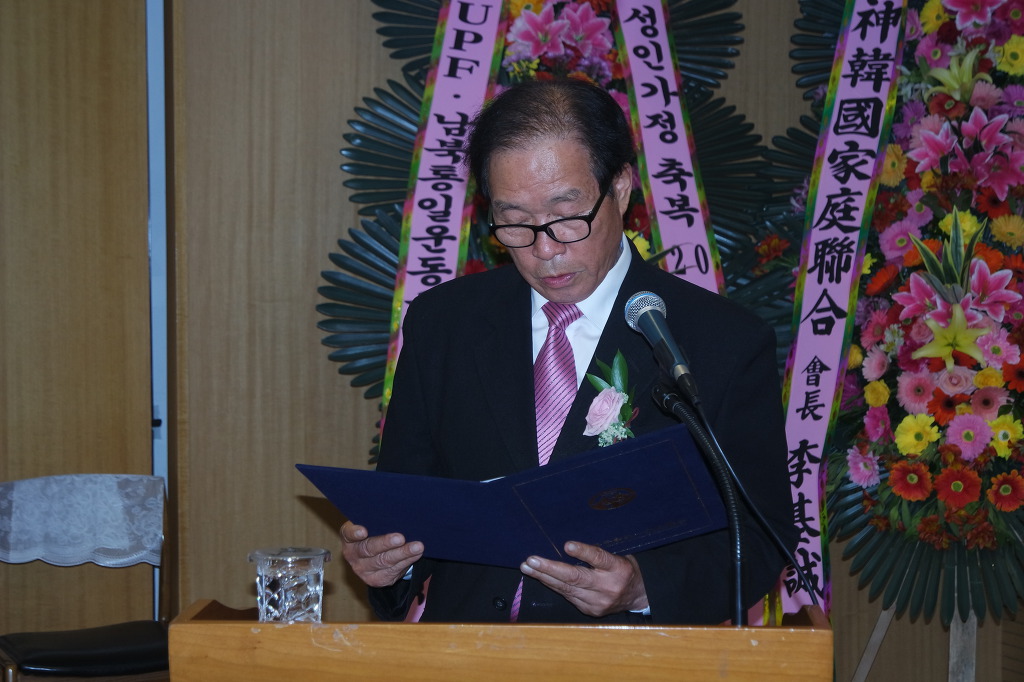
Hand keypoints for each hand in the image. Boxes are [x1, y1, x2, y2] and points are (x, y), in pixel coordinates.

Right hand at [339, 521, 423, 587]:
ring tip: (417, 546)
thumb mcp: (371, 524)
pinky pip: (392, 571)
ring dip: (402, 553)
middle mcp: (352, 555)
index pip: (348, 534)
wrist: (375, 556)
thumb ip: (376, 520)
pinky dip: (406, 561)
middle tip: (400, 538)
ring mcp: (363, 570)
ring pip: (384, 561)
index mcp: (348, 538)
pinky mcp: (376, 580)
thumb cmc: (374, 533)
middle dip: (386, 543)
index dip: (355, 533)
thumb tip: (394, 512)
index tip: (363, 531)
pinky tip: (416, 554)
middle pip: (369, 549)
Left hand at [519, 541, 648, 616]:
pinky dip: (553, 585)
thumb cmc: (624, 569)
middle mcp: (607, 587)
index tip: (567, 546)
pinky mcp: (590, 610)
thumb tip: (566, 545)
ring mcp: (597, 602)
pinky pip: (567, 596)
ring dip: (544, 577)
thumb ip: (597, 553)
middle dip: (550, 569)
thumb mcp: (618, 556)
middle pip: (576, 578)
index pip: (599, 558)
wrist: (638, 597)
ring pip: (566, 589)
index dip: (583, 552)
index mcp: (618, 568)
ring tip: (527, 567)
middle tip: (532, 561)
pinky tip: (540, 577)